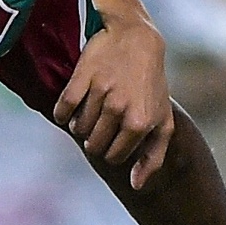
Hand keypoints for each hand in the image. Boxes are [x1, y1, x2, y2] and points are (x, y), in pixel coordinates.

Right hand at [54, 13, 175, 187]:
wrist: (135, 39)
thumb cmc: (150, 85)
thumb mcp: (162, 121)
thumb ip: (153, 156)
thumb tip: (134, 185)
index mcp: (141, 124)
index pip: (114, 157)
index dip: (113, 149)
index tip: (117, 134)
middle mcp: (121, 110)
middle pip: (94, 146)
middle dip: (97, 138)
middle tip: (105, 120)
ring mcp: (100, 93)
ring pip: (79, 129)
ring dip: (83, 123)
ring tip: (94, 108)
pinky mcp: (81, 78)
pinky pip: (63, 111)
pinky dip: (64, 112)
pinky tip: (74, 103)